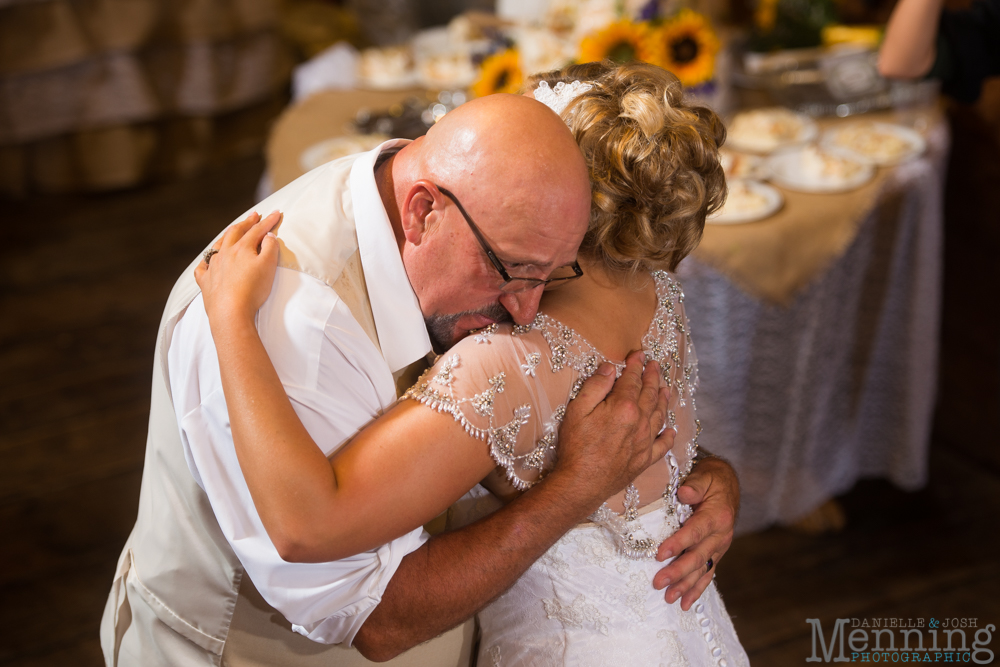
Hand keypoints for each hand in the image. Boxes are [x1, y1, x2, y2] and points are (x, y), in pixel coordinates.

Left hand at [194, 211, 281, 324]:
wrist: (231, 312)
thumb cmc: (252, 289)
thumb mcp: (268, 266)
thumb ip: (270, 248)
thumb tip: (268, 236)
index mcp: (241, 248)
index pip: (257, 230)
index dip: (268, 221)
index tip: (276, 213)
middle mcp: (225, 253)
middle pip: (235, 233)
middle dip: (246, 223)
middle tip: (254, 216)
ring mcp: (213, 267)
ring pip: (218, 246)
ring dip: (227, 236)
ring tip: (233, 231)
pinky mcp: (206, 282)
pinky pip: (203, 267)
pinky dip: (207, 262)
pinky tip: (208, 262)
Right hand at [555, 351, 674, 507]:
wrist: (582, 484)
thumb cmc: (576, 447)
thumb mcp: (577, 411)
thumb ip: (595, 387)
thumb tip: (610, 368)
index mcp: (624, 407)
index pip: (633, 380)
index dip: (636, 365)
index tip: (639, 354)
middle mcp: (639, 422)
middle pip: (649, 394)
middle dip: (653, 377)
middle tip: (655, 366)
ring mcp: (644, 442)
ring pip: (659, 415)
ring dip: (663, 400)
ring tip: (666, 388)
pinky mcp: (644, 460)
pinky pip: (662, 445)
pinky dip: (668, 436)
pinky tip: (671, 429)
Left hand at [653, 456, 738, 609]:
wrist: (727, 485)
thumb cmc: (711, 479)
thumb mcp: (704, 475)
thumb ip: (695, 484)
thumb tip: (684, 492)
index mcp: (717, 516)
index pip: (695, 532)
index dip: (678, 544)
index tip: (659, 554)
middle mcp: (721, 535)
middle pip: (698, 556)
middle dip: (678, 572)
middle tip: (658, 583)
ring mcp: (719, 547)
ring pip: (702, 570)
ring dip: (685, 585)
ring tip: (668, 598)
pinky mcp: (715, 554)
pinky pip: (707, 574)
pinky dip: (696, 590)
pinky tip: (684, 603)